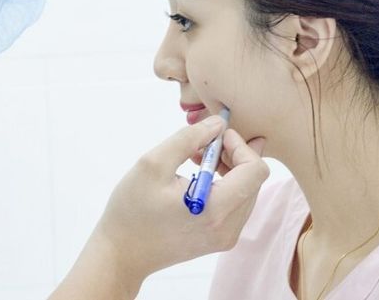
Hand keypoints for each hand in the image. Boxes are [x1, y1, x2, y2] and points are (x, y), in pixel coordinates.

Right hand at [50, 116, 267, 298]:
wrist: (121, 255)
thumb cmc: (131, 210)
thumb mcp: (153, 163)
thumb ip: (189, 138)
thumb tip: (218, 124)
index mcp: (216, 210)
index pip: (256, 170)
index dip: (240, 145)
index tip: (216, 136)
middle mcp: (228, 227)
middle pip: (254, 179)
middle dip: (234, 154)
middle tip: (205, 143)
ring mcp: (226, 236)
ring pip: (247, 190)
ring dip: (229, 167)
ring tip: (197, 157)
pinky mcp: (220, 239)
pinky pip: (237, 203)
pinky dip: (225, 183)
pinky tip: (199, 175)